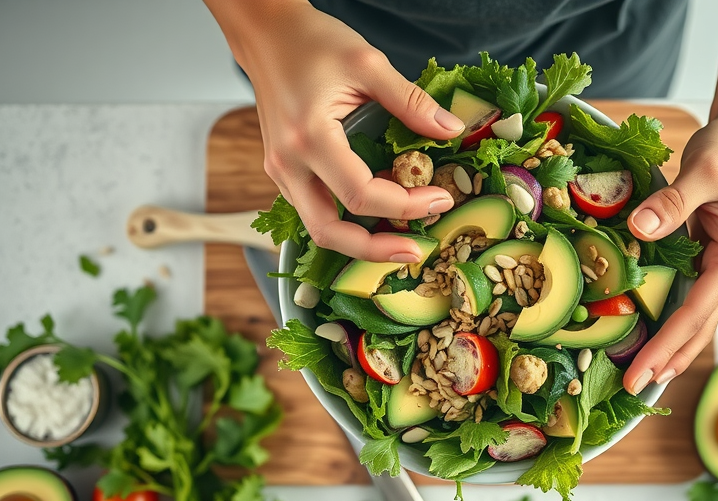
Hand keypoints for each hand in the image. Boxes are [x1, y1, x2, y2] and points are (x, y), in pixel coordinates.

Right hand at [217, 1, 465, 261]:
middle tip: (417, 250)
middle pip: (330, 232)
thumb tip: (451, 130)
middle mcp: (288, 163)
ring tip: (402, 239)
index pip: (361, 195)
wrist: (266, 33)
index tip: (440, 198)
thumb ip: (411, 101)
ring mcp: (280, 171)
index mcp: (309, 137)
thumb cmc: (311, 42)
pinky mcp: (283, 171)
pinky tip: (379, 215)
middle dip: (376, 250)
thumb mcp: (369, 63)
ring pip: (319, 228)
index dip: (406, 206)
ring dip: (361, 241)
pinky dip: (347, 222)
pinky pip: (314, 211)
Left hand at [623, 112, 717, 393]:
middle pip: (696, 329)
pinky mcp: (702, 254)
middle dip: (666, 361)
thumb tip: (640, 231)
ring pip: (691, 317)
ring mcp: (716, 264)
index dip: (664, 348)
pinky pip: (682, 294)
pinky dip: (664, 315)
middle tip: (632, 391)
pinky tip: (644, 327)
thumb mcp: (704, 171)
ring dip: (667, 346)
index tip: (640, 375)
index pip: (694, 316)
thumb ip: (673, 203)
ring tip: (639, 373)